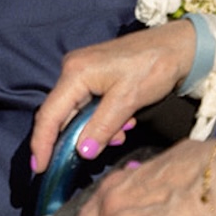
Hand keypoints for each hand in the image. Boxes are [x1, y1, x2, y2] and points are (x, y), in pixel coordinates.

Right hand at [29, 21, 196, 173]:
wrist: (176, 47)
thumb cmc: (152, 68)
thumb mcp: (128, 100)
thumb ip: (102, 127)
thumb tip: (81, 153)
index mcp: (75, 73)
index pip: (50, 114)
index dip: (42, 142)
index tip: (39, 168)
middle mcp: (73, 70)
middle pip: (60, 113)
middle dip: (70, 140)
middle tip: (75, 165)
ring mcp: (83, 72)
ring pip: (77, 112)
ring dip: (93, 131)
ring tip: (120, 136)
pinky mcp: (95, 76)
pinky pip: (89, 105)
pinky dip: (101, 121)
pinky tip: (123, 124)